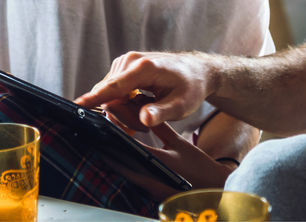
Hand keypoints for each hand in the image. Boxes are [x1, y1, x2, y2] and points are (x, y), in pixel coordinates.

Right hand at [76, 51, 214, 127]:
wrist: (196, 71)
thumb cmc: (191, 87)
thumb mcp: (182, 105)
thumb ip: (162, 112)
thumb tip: (144, 119)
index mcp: (143, 68)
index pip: (112, 87)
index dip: (94, 99)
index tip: (76, 105)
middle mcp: (129, 62)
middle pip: (110, 98)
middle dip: (125, 117)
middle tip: (147, 125)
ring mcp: (124, 64)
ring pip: (110, 97)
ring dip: (126, 112)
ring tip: (149, 115)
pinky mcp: (122, 69)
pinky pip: (113, 93)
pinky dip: (124, 105)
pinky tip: (141, 110)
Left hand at [104, 115, 234, 195]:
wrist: (212, 190)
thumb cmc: (199, 167)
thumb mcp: (180, 144)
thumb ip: (160, 128)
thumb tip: (143, 111)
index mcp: (159, 163)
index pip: (127, 149)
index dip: (112, 138)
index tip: (99, 128)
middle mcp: (150, 179)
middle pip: (120, 164)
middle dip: (106, 150)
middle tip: (93, 136)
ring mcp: (149, 188)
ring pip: (123, 173)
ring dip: (113, 159)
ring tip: (101, 144)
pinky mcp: (150, 193)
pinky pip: (131, 179)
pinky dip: (122, 168)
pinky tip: (117, 158)